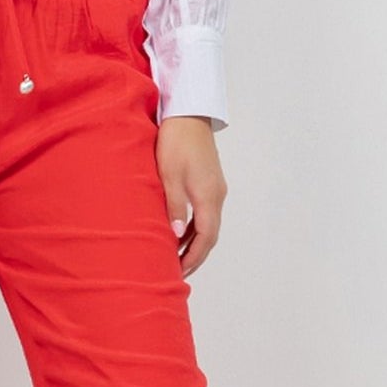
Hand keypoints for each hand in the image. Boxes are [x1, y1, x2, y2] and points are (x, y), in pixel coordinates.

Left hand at [156, 116, 226, 276]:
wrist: (188, 114)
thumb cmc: (176, 142)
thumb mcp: (169, 175)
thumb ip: (174, 207)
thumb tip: (175, 236)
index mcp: (208, 196)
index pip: (205, 237)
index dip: (194, 257)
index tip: (180, 272)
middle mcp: (217, 195)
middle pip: (210, 235)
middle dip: (196, 255)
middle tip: (179, 272)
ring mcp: (215, 188)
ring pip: (208, 224)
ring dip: (195, 242)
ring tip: (178, 258)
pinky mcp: (210, 182)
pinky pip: (205, 212)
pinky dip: (195, 227)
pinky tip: (180, 233)